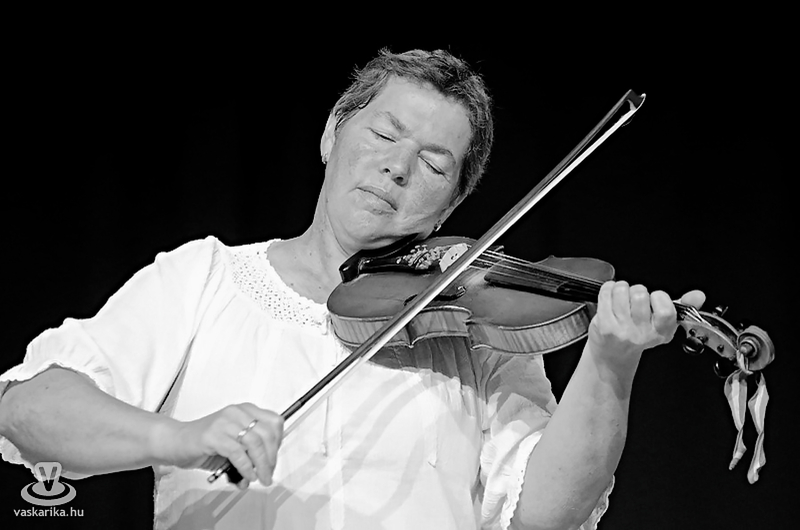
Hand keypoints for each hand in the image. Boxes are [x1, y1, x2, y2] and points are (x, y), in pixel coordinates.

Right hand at [156, 403, 283, 488]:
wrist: (175, 442)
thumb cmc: (204, 443)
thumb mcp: (234, 442)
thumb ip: (251, 451)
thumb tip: (266, 468)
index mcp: (245, 411)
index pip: (274, 422)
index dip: (278, 442)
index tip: (274, 458)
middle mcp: (237, 413)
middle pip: (267, 433)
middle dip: (271, 458)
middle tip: (268, 473)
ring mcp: (225, 423)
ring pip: (255, 443)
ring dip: (261, 465)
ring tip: (260, 478)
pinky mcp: (213, 436)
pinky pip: (237, 453)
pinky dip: (245, 467)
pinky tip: (246, 476)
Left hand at [588, 281, 704, 370]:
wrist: (613, 356)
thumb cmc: (637, 336)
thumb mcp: (663, 323)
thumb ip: (682, 306)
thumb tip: (698, 295)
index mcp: (661, 332)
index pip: (665, 308)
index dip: (658, 297)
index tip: (654, 299)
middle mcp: (642, 334)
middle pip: (641, 294)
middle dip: (637, 290)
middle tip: (634, 299)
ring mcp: (622, 330)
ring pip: (622, 290)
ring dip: (621, 288)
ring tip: (622, 297)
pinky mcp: (604, 325)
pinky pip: (606, 293)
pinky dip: (608, 289)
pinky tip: (610, 296)